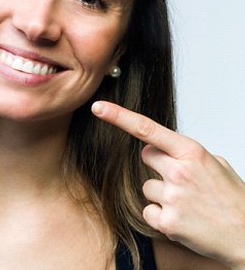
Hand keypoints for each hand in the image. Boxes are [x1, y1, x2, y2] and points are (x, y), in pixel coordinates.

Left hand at [92, 101, 244, 268]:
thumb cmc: (233, 200)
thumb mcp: (216, 164)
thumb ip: (186, 153)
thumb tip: (161, 148)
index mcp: (192, 153)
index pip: (147, 129)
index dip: (119, 116)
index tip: (98, 107)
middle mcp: (179, 172)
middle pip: (145, 156)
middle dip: (158, 164)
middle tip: (182, 179)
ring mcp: (173, 197)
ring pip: (146, 187)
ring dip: (161, 194)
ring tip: (188, 204)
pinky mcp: (167, 221)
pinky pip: (148, 210)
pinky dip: (161, 216)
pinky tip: (182, 219)